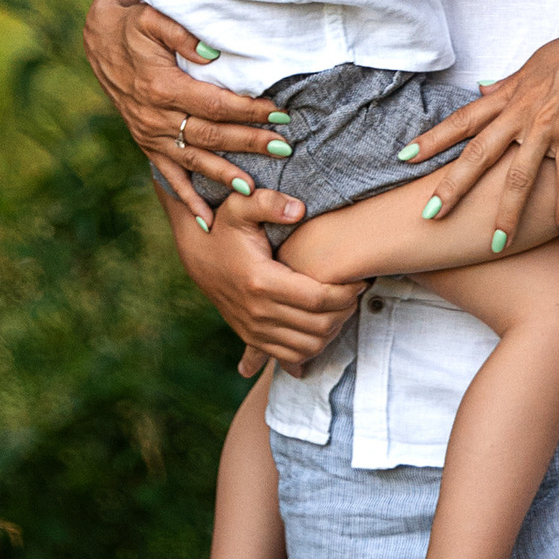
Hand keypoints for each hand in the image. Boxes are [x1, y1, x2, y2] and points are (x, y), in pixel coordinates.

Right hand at [81, 0, 300, 212]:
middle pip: (212, 136)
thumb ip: (182, 34)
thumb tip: (212, 54)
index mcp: (163, 87)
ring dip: (225, 174)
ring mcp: (150, 135)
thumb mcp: (153, 18)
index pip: (217, 105)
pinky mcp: (146, 144)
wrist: (99, 40)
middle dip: (250, 142)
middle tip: (284, 148)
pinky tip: (206, 220)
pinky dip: (186, 199)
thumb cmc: (133, 25)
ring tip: (255, 188)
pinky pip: (168, 176)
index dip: (249, 111)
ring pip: (194, 161)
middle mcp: (156, 117)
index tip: (280, 112)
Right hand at [162, 180, 359, 375]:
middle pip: (318, 325)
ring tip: (342, 307)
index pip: (317, 298)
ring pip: (309, 346)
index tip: (359, 280)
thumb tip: (298, 210)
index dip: (346, 292)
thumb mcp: (240, 206)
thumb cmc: (226, 229)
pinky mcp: (252, 338)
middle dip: (346, 311)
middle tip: (356, 293)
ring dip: (334, 330)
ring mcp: (254, 329)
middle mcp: (257, 311)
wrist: (199, 257)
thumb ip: (268, 202)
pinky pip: (292, 356)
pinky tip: (323, 324)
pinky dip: (314, 347)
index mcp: (261, 281)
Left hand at [414, 17, 558, 231]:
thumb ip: (507, 82)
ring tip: (495, 244)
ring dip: (507, 214)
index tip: (403, 157)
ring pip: (519, 178)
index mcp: (509, 95)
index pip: (461, 120)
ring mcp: (548, 129)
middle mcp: (521, 114)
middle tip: (430, 214)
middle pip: (478, 156)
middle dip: (453, 187)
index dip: (431, 140)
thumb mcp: (536, 62)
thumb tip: (481, 88)